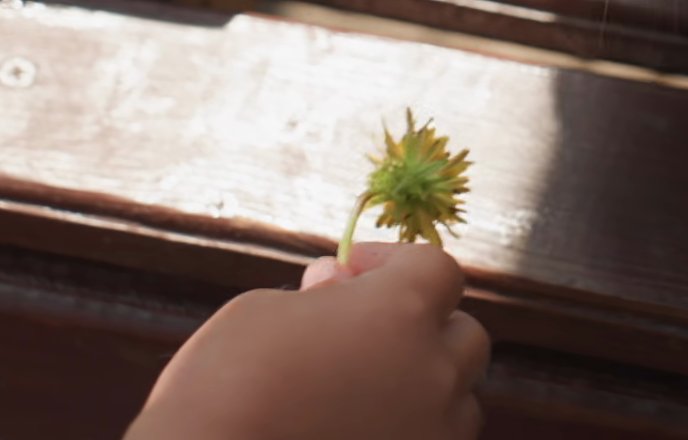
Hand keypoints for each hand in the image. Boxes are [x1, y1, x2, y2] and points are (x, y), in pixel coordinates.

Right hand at [124, 243, 489, 439]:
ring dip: (423, 388)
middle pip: (464, 336)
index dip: (393, 264)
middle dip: (423, 327)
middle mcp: (434, 374)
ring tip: (358, 396)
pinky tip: (353, 431)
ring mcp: (433, 436)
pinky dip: (409, 434)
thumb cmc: (223, 387)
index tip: (351, 273)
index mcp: (401, 313)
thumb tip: (338, 284)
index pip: (435, 269)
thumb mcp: (260, 314)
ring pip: (458, 402)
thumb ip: (319, 296)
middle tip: (361, 335)